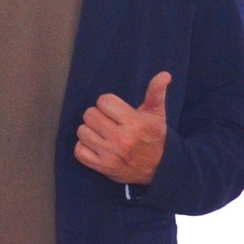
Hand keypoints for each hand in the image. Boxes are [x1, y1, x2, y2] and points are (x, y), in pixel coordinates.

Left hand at [76, 71, 170, 185]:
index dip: (108, 104)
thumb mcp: (157, 114)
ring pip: (82, 131)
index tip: (115, 110)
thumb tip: (164, 74)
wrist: (160, 168)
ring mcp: (110, 154)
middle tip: (108, 122)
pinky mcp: (102, 167)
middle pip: (90, 114)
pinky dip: (84, 147)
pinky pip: (79, 150)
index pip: (103, 101)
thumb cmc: (155, 137)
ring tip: (102, 133)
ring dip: (90, 130)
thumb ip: (156, 92)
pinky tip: (96, 145)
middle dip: (98, 116)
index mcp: (135, 123)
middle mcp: (122, 139)